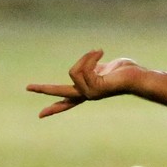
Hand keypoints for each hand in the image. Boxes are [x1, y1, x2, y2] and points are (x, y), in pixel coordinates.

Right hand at [27, 49, 145, 117]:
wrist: (138, 77)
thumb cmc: (126, 71)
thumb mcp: (105, 66)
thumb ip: (95, 66)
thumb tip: (92, 60)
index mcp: (87, 91)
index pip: (67, 101)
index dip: (54, 106)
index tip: (41, 115)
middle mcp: (87, 95)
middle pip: (60, 94)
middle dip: (43, 89)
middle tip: (27, 87)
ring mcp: (90, 93)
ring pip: (73, 72)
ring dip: (86, 57)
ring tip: (98, 52)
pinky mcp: (94, 88)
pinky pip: (83, 68)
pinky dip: (91, 56)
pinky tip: (101, 52)